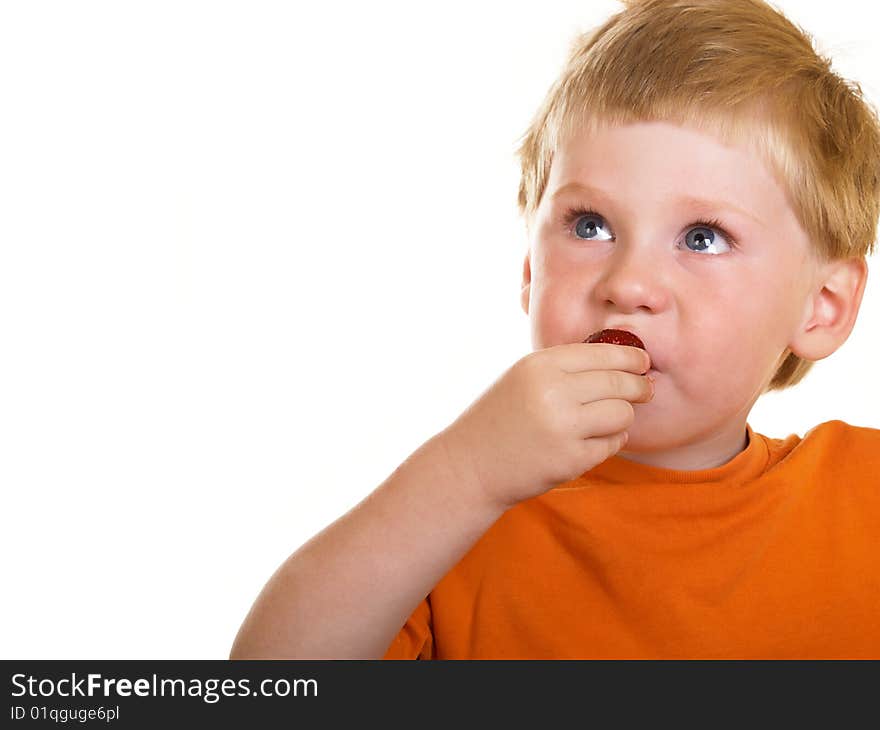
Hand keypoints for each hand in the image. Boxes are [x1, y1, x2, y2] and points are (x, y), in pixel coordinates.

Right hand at [438, 342, 653, 510]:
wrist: (470, 465)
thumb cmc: (499, 418)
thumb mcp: (522, 377)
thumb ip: (564, 367)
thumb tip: (621, 360)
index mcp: (540, 366)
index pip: (604, 353)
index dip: (631, 357)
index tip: (642, 362)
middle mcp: (552, 392)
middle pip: (620, 383)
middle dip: (639, 386)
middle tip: (646, 390)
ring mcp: (563, 428)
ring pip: (622, 414)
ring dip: (623, 417)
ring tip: (609, 419)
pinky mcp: (570, 460)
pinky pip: (612, 444)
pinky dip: (609, 442)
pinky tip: (592, 441)